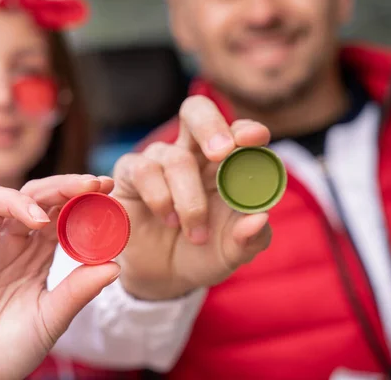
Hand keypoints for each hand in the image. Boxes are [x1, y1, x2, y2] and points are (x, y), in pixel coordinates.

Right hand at [0, 175, 119, 379]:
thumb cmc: (14, 347)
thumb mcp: (52, 318)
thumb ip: (78, 291)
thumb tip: (115, 265)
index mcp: (36, 251)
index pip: (59, 209)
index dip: (80, 195)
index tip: (106, 186)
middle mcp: (8, 241)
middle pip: (31, 195)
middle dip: (60, 186)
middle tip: (87, 186)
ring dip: (17, 200)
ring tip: (39, 221)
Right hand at [112, 96, 271, 299]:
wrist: (163, 278)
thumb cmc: (204, 254)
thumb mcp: (233, 253)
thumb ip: (251, 238)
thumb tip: (260, 218)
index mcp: (226, 165)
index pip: (238, 132)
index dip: (246, 130)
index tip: (254, 140)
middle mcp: (193, 154)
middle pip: (196, 111)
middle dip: (210, 126)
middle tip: (221, 154)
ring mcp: (160, 161)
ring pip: (175, 158)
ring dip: (189, 198)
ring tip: (195, 233)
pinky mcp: (130, 174)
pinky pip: (143, 170)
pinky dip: (160, 197)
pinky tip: (168, 220)